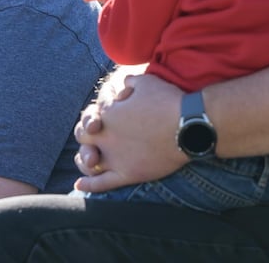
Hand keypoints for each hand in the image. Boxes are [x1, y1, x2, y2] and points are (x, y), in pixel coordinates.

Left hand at [72, 68, 185, 192]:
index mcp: (108, 113)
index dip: (93, 118)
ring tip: (87, 160)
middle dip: (86, 137)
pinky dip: (89, 185)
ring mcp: (115, 157)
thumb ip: (129, 83)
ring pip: (88, 162)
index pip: (89, 116)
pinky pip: (102, 183)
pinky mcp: (128, 174)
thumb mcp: (145, 82)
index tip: (104, 119)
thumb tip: (123, 84)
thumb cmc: (168, 101)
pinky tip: (80, 186)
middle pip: (82, 138)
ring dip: (84, 160)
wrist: (188, 125)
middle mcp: (106, 136)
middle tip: (94, 138)